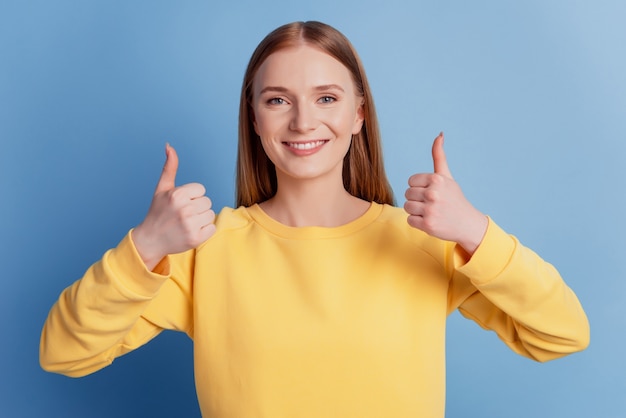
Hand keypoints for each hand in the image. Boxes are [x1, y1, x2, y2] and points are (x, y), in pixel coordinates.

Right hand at [132, 144, 215, 269]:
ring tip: (186, 223)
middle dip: (197, 207)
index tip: (181, 203)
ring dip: (201, 219)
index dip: (192, 196)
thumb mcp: (162, 188)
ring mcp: (190, 225)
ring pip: (211, 214)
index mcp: (178, 195)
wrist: (151, 240)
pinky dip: (205, 231)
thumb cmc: (158, 212)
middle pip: (207, 202)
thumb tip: (169, 145)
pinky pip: (212, 228)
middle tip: (183, 214)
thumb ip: (169, 167)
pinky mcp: (196, 239)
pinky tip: (191, 231)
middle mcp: (184, 209)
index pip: (201, 190)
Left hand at [404, 132, 487, 254]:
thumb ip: (439, 156)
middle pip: (407, 194)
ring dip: (416, 211)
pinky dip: (418, 222)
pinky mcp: (427, 225)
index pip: (411, 181)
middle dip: (417, 199)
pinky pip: (410, 220)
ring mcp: (430, 210)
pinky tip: (430, 221)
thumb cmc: (454, 198)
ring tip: (431, 212)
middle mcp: (433, 193)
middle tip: (432, 204)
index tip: (431, 192)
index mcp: (436, 179)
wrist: (467, 224)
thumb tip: (439, 134)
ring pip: (407, 207)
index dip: (419, 187)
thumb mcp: (447, 176)